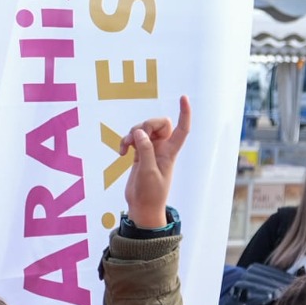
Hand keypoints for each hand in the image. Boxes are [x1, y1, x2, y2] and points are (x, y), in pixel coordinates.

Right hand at [119, 95, 190, 228]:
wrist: (142, 207)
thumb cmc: (151, 193)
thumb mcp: (149, 172)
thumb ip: (145, 150)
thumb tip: (139, 132)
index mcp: (170, 152)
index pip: (182, 128)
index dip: (184, 112)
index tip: (183, 97)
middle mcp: (162, 148)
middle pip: (159, 123)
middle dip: (146, 125)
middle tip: (136, 138)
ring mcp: (151, 150)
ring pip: (143, 129)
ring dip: (132, 134)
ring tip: (124, 146)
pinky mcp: (140, 154)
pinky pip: (134, 139)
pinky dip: (126, 141)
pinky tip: (121, 151)